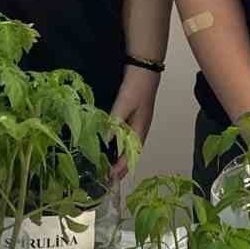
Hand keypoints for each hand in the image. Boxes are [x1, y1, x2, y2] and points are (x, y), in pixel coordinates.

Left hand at [108, 65, 158, 179]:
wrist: (144, 70)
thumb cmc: (136, 88)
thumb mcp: (124, 104)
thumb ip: (114, 122)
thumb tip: (106, 141)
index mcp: (140, 130)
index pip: (131, 156)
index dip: (121, 167)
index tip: (110, 177)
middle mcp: (140, 131)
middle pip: (131, 155)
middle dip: (120, 168)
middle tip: (106, 178)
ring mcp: (137, 124)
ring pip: (128, 148)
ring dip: (119, 158)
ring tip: (107, 167)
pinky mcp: (132, 118)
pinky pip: (125, 138)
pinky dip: (118, 147)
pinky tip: (109, 147)